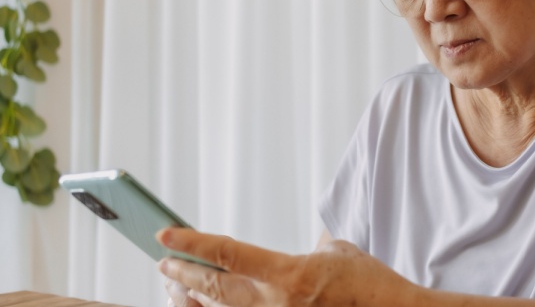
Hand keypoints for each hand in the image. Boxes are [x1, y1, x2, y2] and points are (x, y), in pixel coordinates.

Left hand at [156, 228, 418, 305]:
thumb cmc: (371, 284)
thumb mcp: (337, 252)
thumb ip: (305, 252)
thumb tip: (289, 258)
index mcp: (288, 275)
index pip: (227, 254)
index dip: (192, 243)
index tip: (165, 234)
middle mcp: (276, 304)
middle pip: (215, 290)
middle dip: (184, 275)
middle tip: (163, 262)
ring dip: (195, 299)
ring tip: (176, 287)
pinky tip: (203, 305)